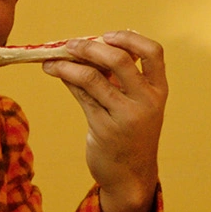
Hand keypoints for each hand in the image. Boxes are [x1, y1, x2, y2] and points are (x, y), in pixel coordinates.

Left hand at [41, 31, 167, 210]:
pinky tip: (54, 72)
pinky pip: (81, 95)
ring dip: (68, 63)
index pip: (153, 52)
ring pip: (92, 78)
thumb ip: (117, 78)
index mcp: (158, 90)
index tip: (107, 36)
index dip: (130, 38)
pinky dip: (66, 78)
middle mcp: (147, 101)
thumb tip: (85, 48)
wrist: (131, 175)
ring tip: (52, 58)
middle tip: (71, 44)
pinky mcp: (104, 128)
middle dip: (91, 47)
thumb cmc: (131, 134)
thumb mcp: (135, 104)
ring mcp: (126, 115)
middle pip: (120, 60)